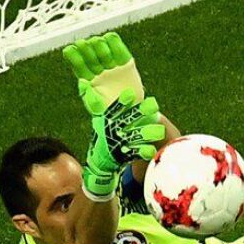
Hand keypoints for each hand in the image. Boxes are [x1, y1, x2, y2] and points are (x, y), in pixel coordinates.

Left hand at [63, 32, 144, 107]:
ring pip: (100, 45)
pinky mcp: (125, 61)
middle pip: (87, 51)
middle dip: (85, 48)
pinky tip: (110, 38)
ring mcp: (111, 64)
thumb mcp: (97, 107)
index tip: (70, 50)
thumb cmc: (111, 112)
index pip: (76, 62)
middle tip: (85, 45)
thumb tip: (82, 82)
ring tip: (101, 50)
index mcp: (86, 77)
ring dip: (99, 44)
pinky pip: (117, 46)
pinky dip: (113, 40)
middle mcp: (96, 68)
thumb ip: (88, 96)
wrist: (132, 112)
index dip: (73, 55)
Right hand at [78, 79, 164, 200]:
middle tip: (154, 104)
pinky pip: (135, 153)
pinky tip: (152, 150)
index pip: (114, 108)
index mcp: (107, 119)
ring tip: (160, 131)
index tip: (131, 94)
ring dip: (147, 133)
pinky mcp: (125, 155)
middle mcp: (113, 130)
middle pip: (128, 120)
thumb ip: (93, 101)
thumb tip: (83, 83)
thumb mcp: (97, 117)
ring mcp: (119, 143)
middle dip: (140, 112)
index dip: (122, 102)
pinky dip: (142, 152)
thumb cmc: (102, 132)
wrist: (100, 160)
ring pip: (134, 136)